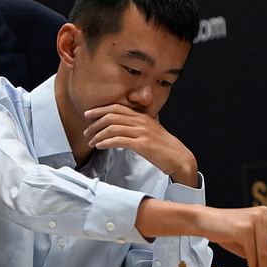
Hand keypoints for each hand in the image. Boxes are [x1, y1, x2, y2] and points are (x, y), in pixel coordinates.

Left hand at [83, 104, 197, 186]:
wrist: (179, 158)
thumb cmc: (164, 147)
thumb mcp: (150, 131)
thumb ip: (137, 126)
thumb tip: (122, 127)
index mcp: (142, 117)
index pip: (117, 108)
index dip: (100, 109)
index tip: (88, 114)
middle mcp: (141, 121)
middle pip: (112, 116)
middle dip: (95, 123)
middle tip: (86, 132)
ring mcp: (142, 132)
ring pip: (113, 128)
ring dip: (98, 135)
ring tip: (91, 142)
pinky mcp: (142, 144)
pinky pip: (119, 140)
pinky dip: (106, 142)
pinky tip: (100, 146)